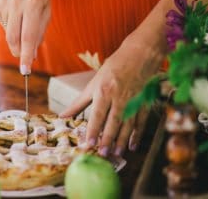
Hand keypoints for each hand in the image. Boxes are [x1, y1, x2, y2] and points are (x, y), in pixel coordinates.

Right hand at [0, 0, 49, 74]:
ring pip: (9, 34)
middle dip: (19, 52)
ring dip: (17, 37)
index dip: (26, 56)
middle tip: (25, 57)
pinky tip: (16, 13)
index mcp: (33, 4)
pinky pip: (4, 25)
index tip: (26, 71)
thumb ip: (40, 31)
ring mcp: (3, 5)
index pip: (28, 36)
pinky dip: (11, 26)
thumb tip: (32, 54)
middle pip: (14, 39)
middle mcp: (16, 4)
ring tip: (24, 20)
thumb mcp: (47, 7)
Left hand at [60, 37, 163, 156]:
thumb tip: (63, 115)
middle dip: (108, 138)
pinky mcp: (144, 101)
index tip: (88, 143)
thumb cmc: (113, 67)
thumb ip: (79, 102)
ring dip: (122, 140)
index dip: (93, 130)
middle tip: (103, 153)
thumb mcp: (94, 82)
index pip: (97, 115)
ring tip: (116, 153)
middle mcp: (119, 97)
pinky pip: (141, 121)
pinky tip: (132, 145)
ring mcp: (134, 100)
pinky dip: (137, 134)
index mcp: (104, 91)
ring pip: (127, 124)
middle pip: (113, 122)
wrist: (139, 54)